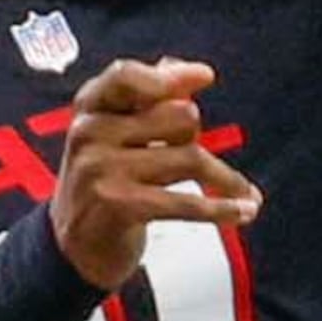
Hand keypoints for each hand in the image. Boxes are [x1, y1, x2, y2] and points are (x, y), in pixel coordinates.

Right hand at [49, 59, 261, 289]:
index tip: (206, 77)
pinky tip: (245, 211)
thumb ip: (152, 100)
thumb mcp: (118, 135)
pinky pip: (186, 201)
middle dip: (194, 137)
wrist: (75, 246)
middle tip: (189, 160)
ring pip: (190, 157)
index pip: (125, 75)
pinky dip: (222, 208)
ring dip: (224, 178)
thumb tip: (195, 73)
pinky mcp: (118, 205)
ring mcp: (101, 169)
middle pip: (179, 116)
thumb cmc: (107, 181)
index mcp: (90, 108)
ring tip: (242, 193)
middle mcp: (89, 133)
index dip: (167, 76)